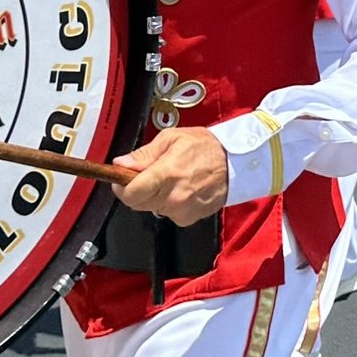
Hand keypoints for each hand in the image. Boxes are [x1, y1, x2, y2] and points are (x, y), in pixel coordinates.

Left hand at [111, 127, 228, 226]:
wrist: (236, 163)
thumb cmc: (205, 147)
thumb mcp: (172, 138)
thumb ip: (144, 154)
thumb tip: (121, 164)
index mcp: (166, 174)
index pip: (130, 193)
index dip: (120, 187)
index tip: (120, 179)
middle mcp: (173, 197)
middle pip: (137, 203)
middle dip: (137, 190)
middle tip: (148, 174)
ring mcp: (182, 210)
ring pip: (152, 208)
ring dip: (154, 196)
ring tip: (171, 179)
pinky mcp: (189, 218)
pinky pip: (168, 213)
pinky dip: (169, 203)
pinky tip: (182, 189)